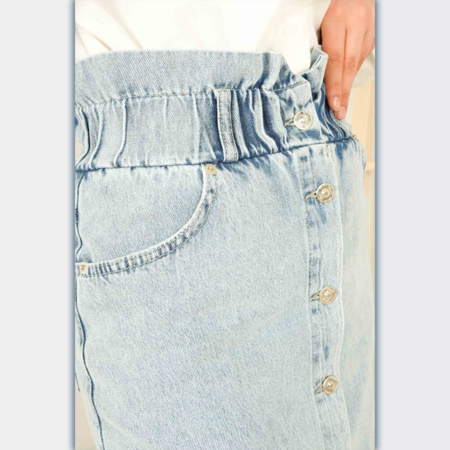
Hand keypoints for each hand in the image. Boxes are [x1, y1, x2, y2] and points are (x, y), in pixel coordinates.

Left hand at [321, 0, 374, 118]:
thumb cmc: (330, 3)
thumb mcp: (318, 17)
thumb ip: (315, 41)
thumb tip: (310, 73)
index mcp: (338, 20)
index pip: (336, 59)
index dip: (334, 84)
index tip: (332, 103)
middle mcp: (356, 25)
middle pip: (349, 66)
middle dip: (343, 92)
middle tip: (339, 112)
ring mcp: (368, 30)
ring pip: (356, 64)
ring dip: (347, 86)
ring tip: (341, 106)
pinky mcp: (373, 34)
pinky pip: (360, 58)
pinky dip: (350, 74)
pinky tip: (345, 88)